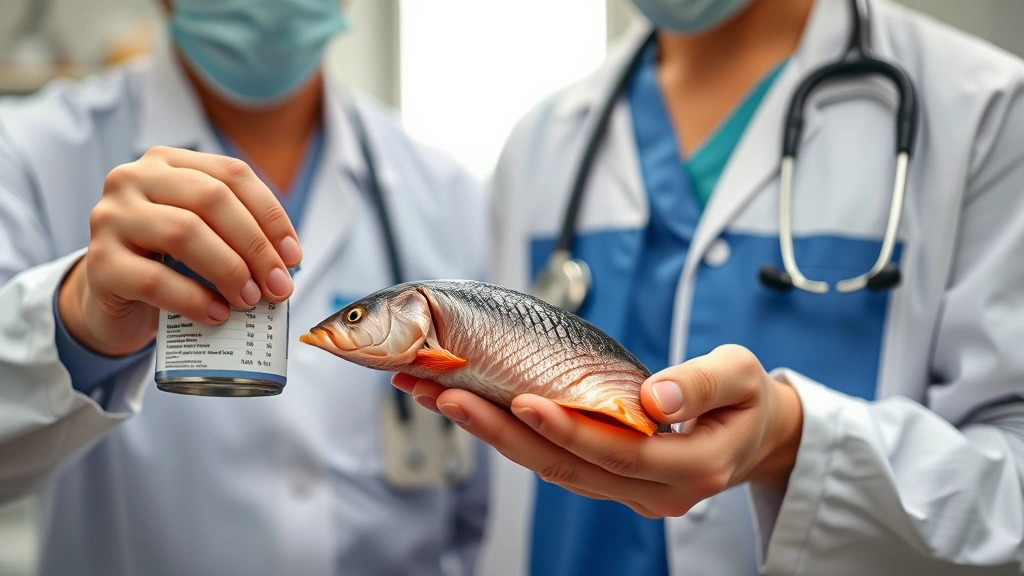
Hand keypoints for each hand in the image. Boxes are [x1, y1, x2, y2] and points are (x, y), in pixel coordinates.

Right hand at [59, 146, 302, 356]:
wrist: (111, 298)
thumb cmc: (168, 261)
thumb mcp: (205, 236)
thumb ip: (239, 236)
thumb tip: (286, 263)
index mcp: (167, 162)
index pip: (232, 175)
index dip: (271, 215)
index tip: (293, 255)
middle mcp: (133, 179)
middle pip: (211, 199)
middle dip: (255, 246)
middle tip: (278, 286)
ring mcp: (110, 218)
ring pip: (183, 232)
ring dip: (229, 270)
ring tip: (250, 299)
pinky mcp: (99, 263)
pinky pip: (155, 279)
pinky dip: (194, 299)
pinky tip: (216, 314)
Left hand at [393, 344, 802, 517]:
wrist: (754, 436)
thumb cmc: (746, 401)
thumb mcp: (742, 376)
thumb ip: (702, 383)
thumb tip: (655, 394)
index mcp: (692, 467)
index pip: (619, 454)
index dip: (569, 428)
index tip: (522, 399)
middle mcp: (654, 491)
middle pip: (567, 467)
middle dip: (502, 432)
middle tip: (448, 396)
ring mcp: (629, 493)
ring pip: (552, 468)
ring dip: (494, 434)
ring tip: (443, 398)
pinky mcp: (609, 481)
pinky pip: (556, 462)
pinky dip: (512, 437)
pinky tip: (477, 410)